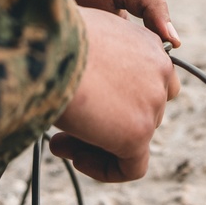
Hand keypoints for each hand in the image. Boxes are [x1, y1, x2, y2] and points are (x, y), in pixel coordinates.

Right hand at [49, 8, 179, 181]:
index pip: (148, 79)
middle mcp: (159, 68)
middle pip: (142, 110)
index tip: (84, 101)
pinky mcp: (139, 132)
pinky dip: (106, 170)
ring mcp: (153, 101)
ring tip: (59, 143)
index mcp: (147, 41)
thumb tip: (87, 85)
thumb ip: (98, 58)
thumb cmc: (49, 37)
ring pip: (134, 137)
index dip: (118, 98)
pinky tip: (76, 160)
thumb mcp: (81, 34)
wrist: (45, 46)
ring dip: (98, 144)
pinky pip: (132, 166)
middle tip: (65, 129)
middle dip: (104, 122)